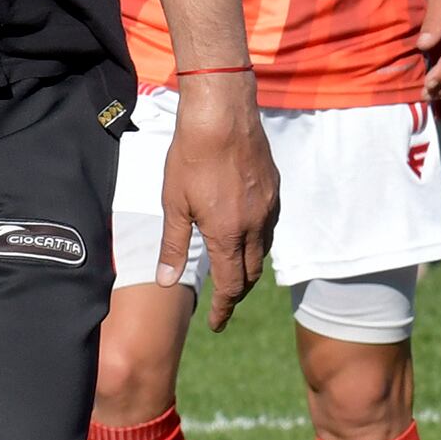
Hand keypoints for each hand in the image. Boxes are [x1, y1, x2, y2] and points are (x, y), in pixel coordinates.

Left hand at [157, 74, 277, 330]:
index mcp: (227, 234)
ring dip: (250, 266)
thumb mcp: (173, 203)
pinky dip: (258, 239)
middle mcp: (254, 225)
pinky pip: (270, 225)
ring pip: (264, 249)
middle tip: (225, 301)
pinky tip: (245, 233)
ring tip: (234, 271)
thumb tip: (166, 281)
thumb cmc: (190, 157)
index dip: (224, 308)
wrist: (222, 115)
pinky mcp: (274, 188)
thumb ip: (173, 245)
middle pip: (252, 273)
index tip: (217, 324)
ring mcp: (268, 206)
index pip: (232, 286)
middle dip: (238, 292)